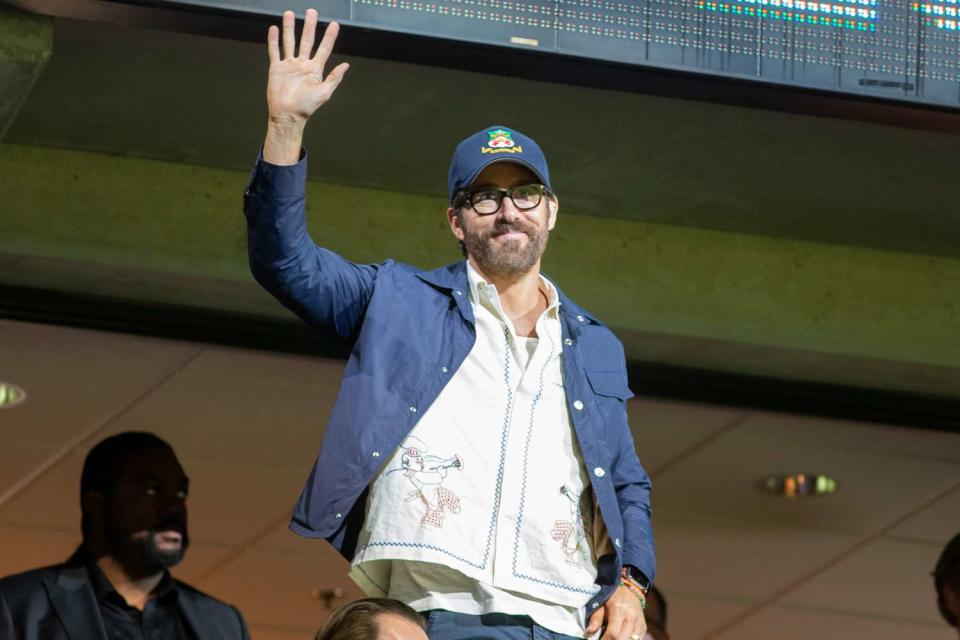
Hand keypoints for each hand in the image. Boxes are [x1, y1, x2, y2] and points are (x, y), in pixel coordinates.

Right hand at [263, 8, 348, 163]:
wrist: (288, 115)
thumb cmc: (306, 107)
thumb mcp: (324, 93)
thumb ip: (334, 78)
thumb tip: (346, 65)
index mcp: (315, 69)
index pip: (324, 48)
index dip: (329, 37)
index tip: (334, 24)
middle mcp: (302, 64)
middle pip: (306, 40)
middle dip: (309, 26)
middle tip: (312, 11)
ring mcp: (289, 65)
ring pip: (289, 41)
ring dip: (289, 28)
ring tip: (290, 14)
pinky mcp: (276, 68)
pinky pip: (274, 51)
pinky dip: (273, 40)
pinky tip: (274, 29)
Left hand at [585, 585, 645, 639]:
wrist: (628, 591)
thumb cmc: (611, 597)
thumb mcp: (601, 603)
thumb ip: (595, 619)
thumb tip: (588, 633)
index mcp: (619, 610)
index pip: (614, 633)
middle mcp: (632, 616)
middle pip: (623, 639)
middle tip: (605, 639)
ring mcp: (639, 622)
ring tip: (612, 638)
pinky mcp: (643, 627)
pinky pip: (638, 639)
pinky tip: (621, 637)